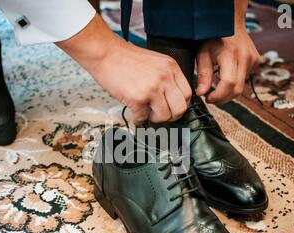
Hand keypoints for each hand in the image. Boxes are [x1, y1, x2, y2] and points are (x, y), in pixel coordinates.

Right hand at [57, 15, 190, 123]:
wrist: (105, 53)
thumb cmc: (125, 58)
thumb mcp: (155, 62)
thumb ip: (166, 77)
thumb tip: (170, 99)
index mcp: (171, 68)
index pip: (188, 94)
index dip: (180, 105)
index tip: (172, 108)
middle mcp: (165, 78)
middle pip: (180, 108)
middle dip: (170, 116)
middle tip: (159, 115)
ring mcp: (152, 88)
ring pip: (163, 116)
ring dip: (153, 118)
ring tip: (144, 111)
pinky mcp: (138, 98)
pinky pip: (142, 118)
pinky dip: (137, 119)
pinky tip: (133, 112)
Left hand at [196, 27, 260, 103]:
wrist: (231, 23)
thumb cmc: (213, 37)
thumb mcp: (203, 54)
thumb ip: (203, 75)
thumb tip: (201, 93)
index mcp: (231, 54)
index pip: (229, 83)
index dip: (219, 96)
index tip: (208, 99)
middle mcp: (245, 57)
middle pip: (237, 89)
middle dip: (223, 98)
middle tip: (211, 98)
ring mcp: (253, 60)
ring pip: (242, 87)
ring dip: (228, 92)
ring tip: (216, 88)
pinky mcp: (256, 62)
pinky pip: (245, 79)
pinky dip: (234, 83)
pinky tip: (226, 76)